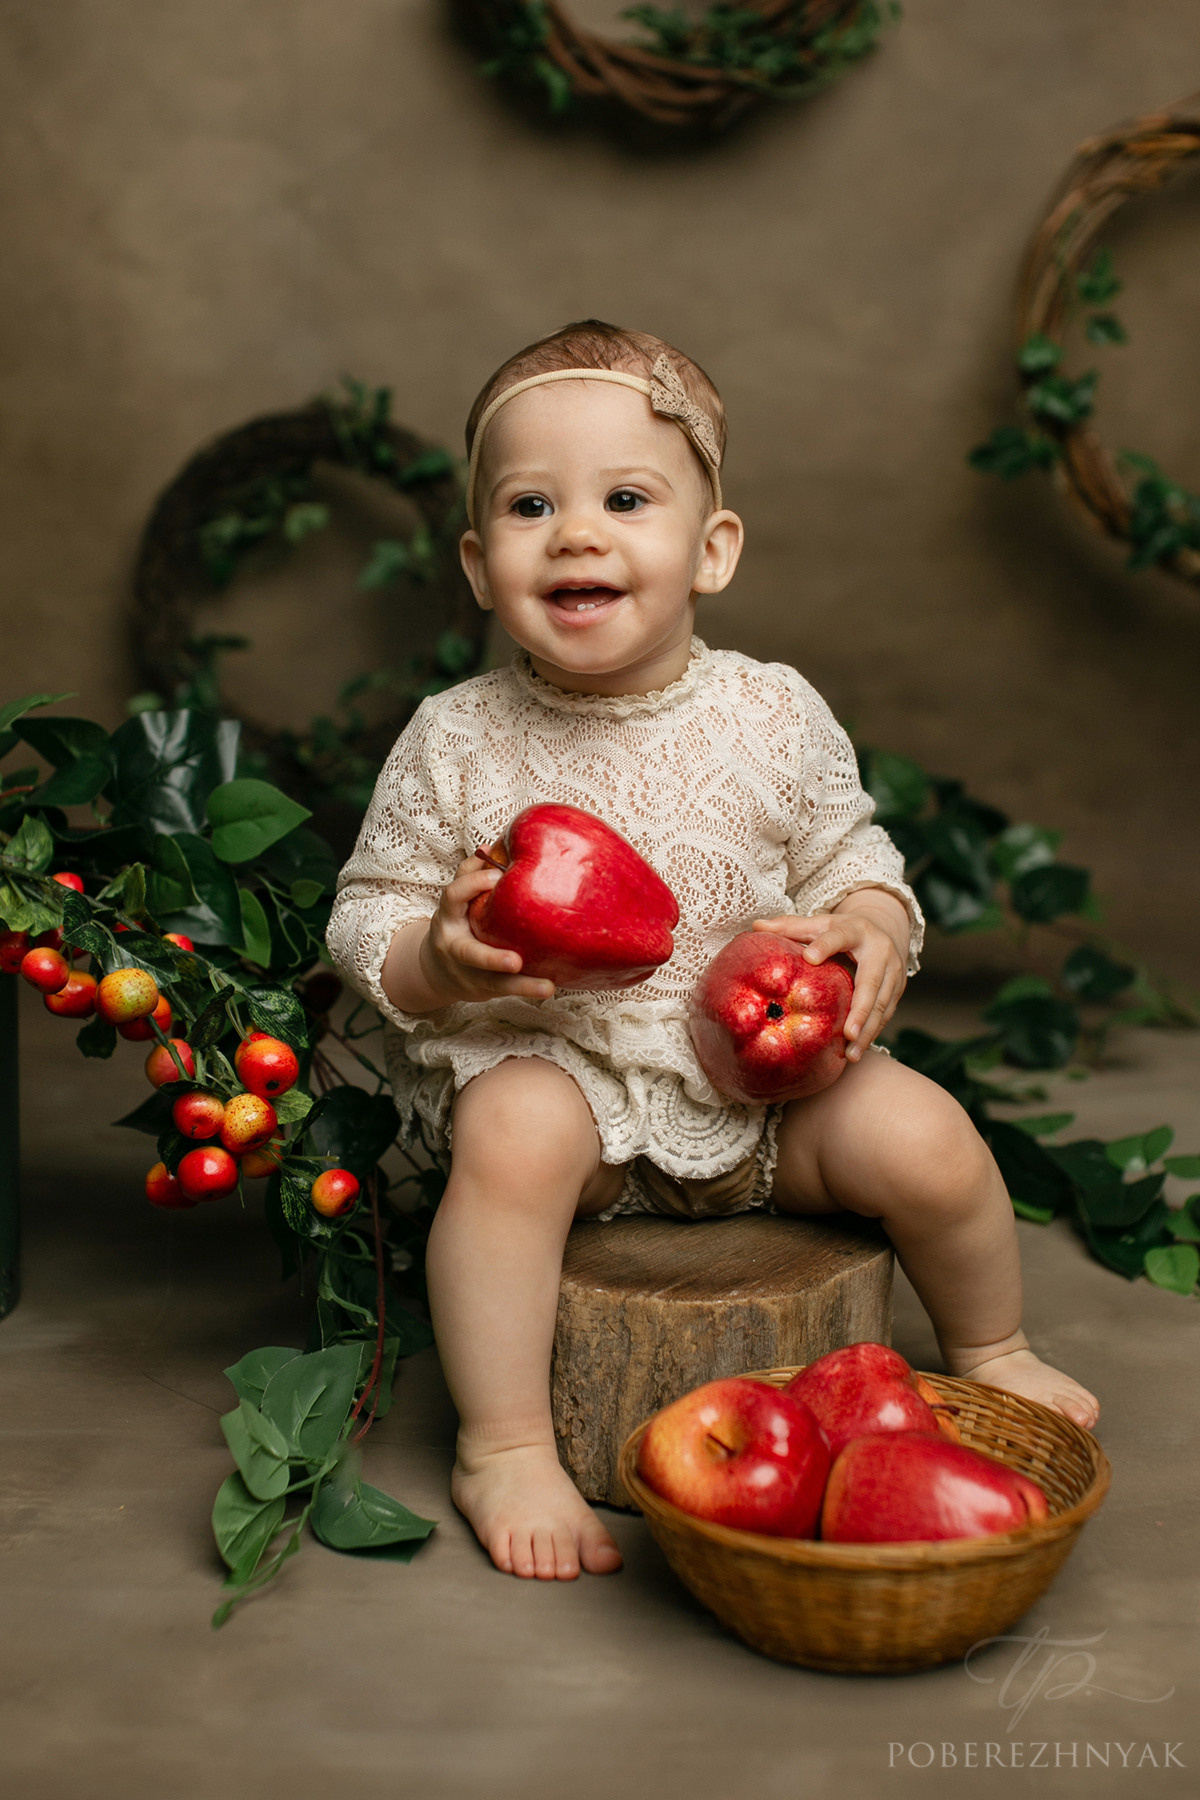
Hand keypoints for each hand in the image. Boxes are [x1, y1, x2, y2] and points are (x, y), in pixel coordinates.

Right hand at [384, 856, 555, 1012]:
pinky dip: (528, 989)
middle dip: (490, 958)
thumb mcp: (458, 899)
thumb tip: (499, 841)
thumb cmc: (459, 922)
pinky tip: (549, 987)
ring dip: (521, 985)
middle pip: (468, 954)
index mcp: (449, 915)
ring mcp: (469, 972)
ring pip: (492, 982)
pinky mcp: (484, 989)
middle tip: (515, 960)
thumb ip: (474, 876)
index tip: (497, 875)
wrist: (436, 969)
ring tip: (547, 987)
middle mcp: (455, 946)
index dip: (472, 884)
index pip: (454, 896)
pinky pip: (506, 990)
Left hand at [752, 890, 908, 1059]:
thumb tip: (755, 926)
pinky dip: (872, 1033)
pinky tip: (856, 1050)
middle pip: (871, 983)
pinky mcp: (897, 990)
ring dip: (868, 1031)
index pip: (840, 936)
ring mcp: (893, 973)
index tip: (809, 957)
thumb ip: (790, 926)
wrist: (884, 930)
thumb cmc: (843, 930)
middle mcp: (880, 951)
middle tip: (847, 1034)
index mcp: (856, 930)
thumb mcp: (820, 923)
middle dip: (861, 1010)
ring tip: (851, 1054)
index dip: (825, 946)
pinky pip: (886, 1014)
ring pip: (882, 1005)